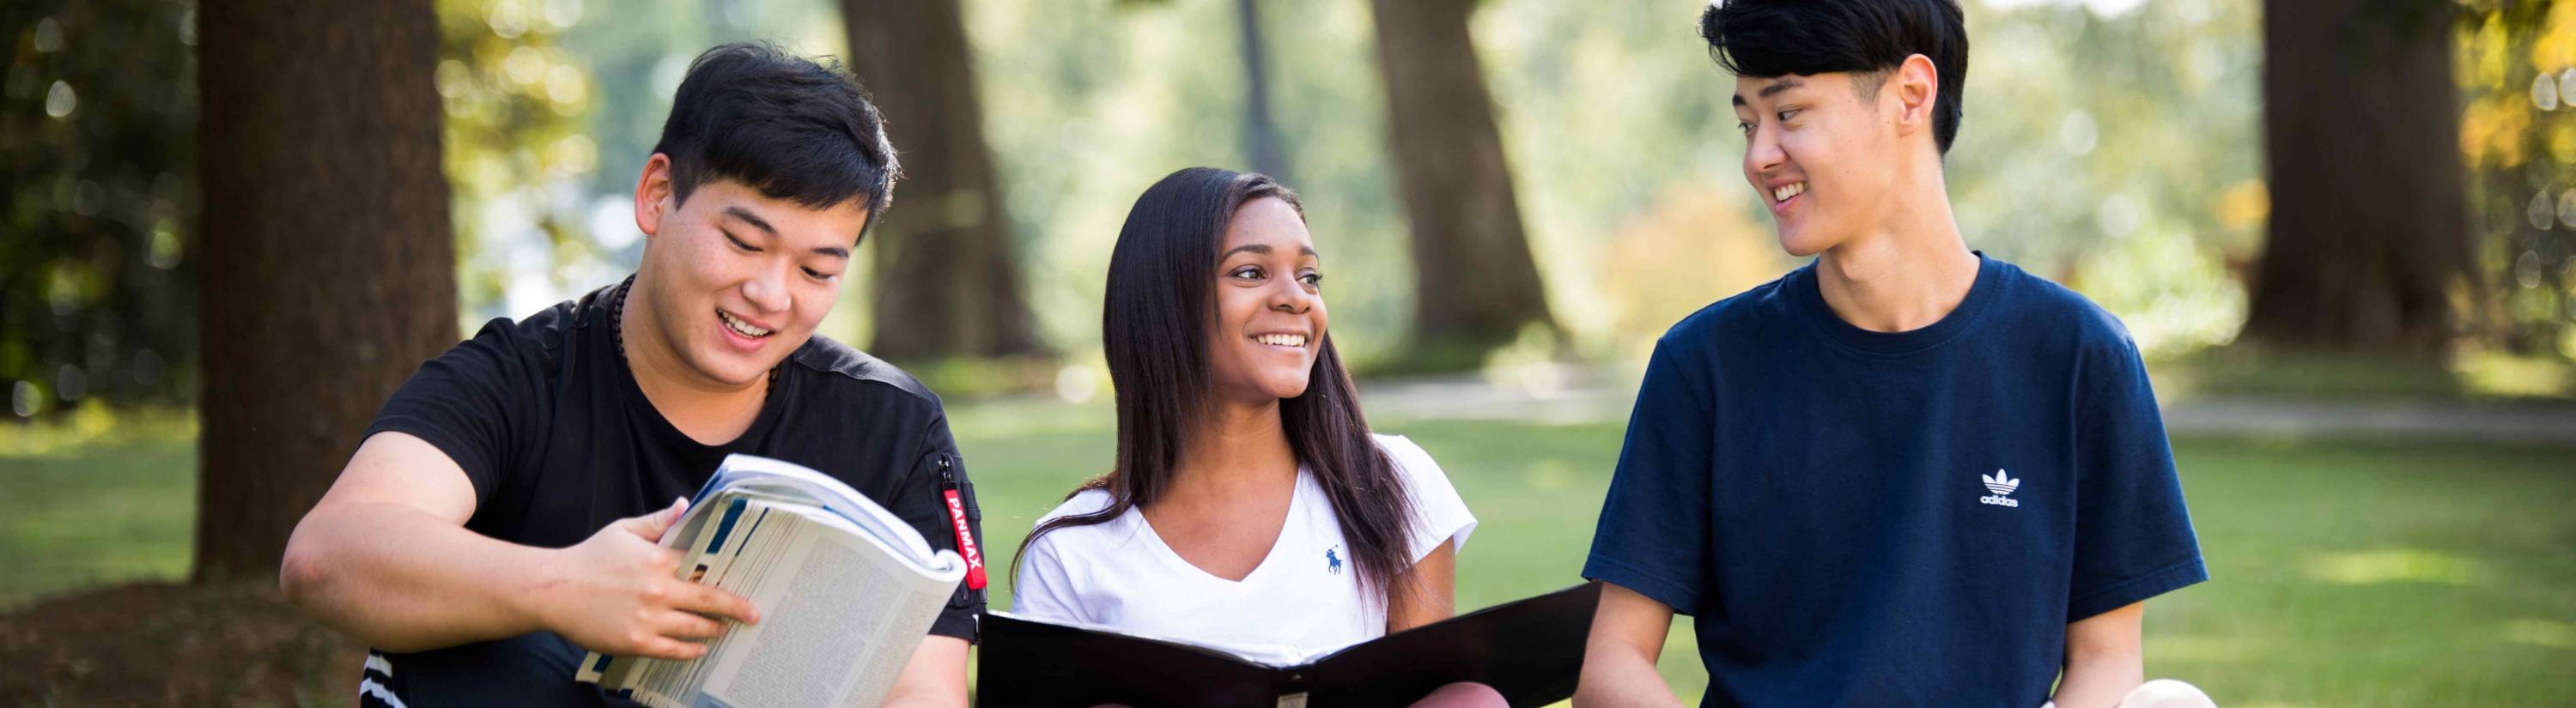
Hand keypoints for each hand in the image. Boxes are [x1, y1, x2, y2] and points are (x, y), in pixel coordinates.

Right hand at [539, 498, 761, 660]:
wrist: (552, 590)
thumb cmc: (589, 558)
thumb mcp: (623, 531)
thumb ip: (657, 521)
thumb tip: (685, 504)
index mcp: (659, 560)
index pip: (704, 566)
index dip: (726, 572)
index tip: (747, 577)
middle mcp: (659, 590)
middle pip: (710, 600)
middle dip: (736, 608)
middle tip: (754, 614)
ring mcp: (649, 619)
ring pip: (695, 628)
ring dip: (715, 629)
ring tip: (726, 630)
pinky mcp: (636, 642)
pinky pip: (673, 650)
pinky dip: (691, 651)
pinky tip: (700, 649)